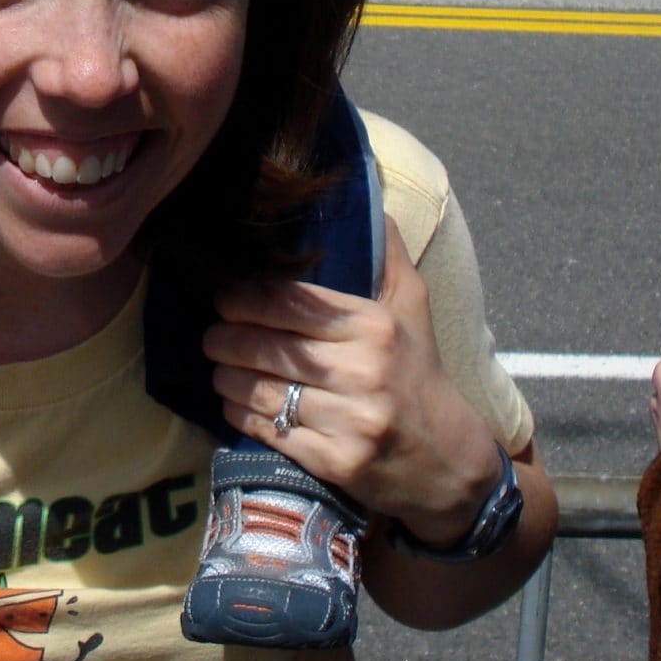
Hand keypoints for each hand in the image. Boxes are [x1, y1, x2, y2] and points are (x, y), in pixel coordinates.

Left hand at [203, 219, 500, 543]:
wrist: (451, 463)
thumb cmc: (420, 372)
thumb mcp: (413, 307)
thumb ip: (386, 252)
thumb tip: (365, 196)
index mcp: (374, 325)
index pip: (288, 302)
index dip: (243, 298)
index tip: (223, 297)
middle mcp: (363, 370)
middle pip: (266, 346)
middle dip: (225, 339)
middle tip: (210, 335)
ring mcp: (350, 420)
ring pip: (261, 390)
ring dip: (226, 378)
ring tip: (217, 368)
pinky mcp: (337, 463)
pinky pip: (269, 432)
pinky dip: (241, 416)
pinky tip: (233, 404)